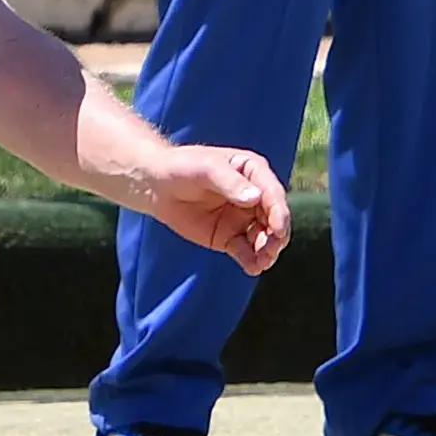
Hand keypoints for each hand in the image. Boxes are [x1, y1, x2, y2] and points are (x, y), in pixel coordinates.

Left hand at [137, 146, 289, 276]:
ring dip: (267, 251)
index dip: (279, 212)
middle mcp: (255, 196)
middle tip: (269, 250)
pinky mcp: (230, 237)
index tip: (278, 229)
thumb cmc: (182, 166)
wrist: (156, 185)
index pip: (273, 194)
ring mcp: (243, 219)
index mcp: (254, 172)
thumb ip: (230, 183)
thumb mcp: (207, 168)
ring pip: (264, 238)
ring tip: (262, 262)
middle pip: (274, 219)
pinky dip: (252, 261)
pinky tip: (252, 268)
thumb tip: (254, 199)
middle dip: (276, 236)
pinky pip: (246, 252)